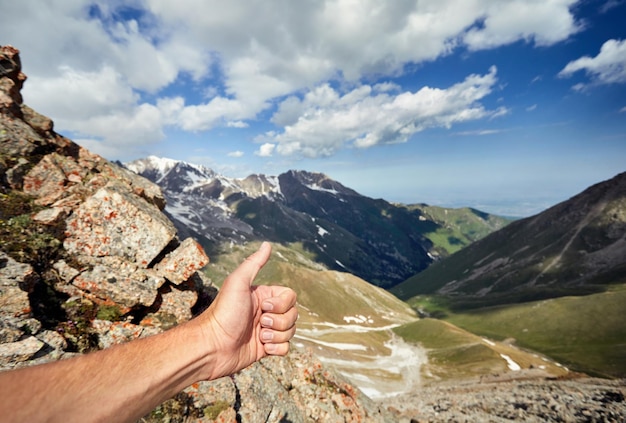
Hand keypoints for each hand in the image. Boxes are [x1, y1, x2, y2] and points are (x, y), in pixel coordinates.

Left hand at [196, 242, 297, 379]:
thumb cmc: (223, 313)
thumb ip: (254, 263)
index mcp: (263, 296)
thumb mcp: (237, 283)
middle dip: (279, 322)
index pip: (290, 297)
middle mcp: (266, 312)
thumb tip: (267, 244)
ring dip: (277, 336)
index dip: (282, 304)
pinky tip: (262, 348)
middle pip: (293, 314)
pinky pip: (285, 348)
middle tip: (259, 323)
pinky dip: (277, 349)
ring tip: (258, 337)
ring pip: (290, 331)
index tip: (264, 307)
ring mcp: (266, 331)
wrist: (212, 347)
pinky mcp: (265, 348)